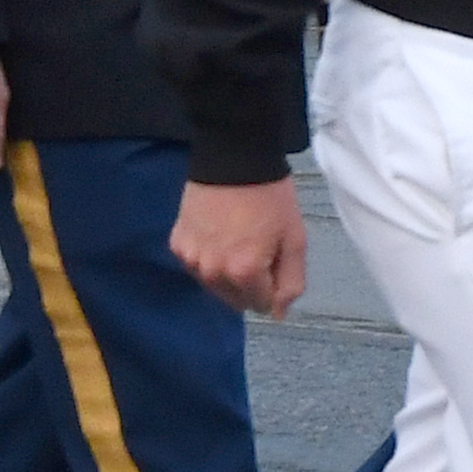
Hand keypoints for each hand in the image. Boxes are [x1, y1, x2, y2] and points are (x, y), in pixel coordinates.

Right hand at [173, 173, 307, 312]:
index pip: (261, 304)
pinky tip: (218, 235)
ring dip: (227, 274)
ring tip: (237, 240)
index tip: (274, 258)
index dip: (272, 285)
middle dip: (250, 283)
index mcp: (244, 272)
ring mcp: (191, 258)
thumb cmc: (270, 197)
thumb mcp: (294, 239)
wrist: (234, 158)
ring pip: (214, 286)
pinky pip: (195, 266)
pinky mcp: (177, 243)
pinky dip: (207, 258)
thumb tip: (278, 314)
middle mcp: (213, 272)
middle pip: (236, 300)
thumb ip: (291, 282)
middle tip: (257, 248)